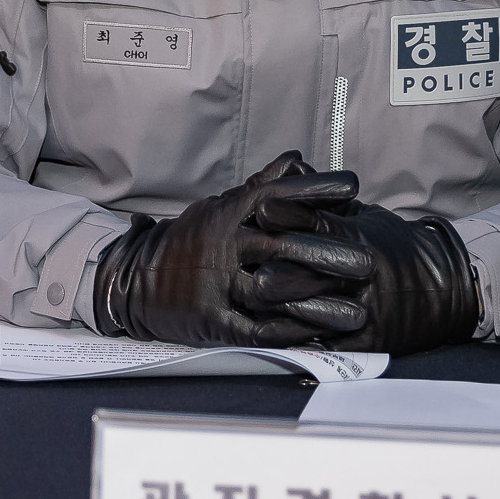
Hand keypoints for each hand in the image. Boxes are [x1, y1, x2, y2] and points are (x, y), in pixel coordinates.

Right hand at [91, 151, 373, 347]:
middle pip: (281, 245)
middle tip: (368, 261)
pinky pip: (256, 328)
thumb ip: (259, 186)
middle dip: (327, 253)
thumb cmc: (184, 243)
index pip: (276, 195)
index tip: (354, 187)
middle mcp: (222, 245)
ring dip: (318, 303)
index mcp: (226, 213)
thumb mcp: (218, 207)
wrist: (131, 281)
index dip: (315, 190)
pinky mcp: (211, 319)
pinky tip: (321, 338)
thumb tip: (295, 160)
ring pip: (273, 291)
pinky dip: (289, 334)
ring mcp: (216, 283)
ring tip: (358, 312)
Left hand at [261, 175, 480, 355]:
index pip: (318, 225)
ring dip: (277, 303)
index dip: (288, 215)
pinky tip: (265, 331)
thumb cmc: (396, 248)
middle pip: (307, 269)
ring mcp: (365, 309)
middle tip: (244, 258)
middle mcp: (361, 274)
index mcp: (360, 238)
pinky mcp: (368, 341)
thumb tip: (290, 167)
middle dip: (273, 263)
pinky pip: (324, 343)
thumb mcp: (366, 217)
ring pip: (311, 308)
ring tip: (248, 296)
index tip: (260, 207)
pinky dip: (294, 337)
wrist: (448, 289)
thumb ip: (327, 201)